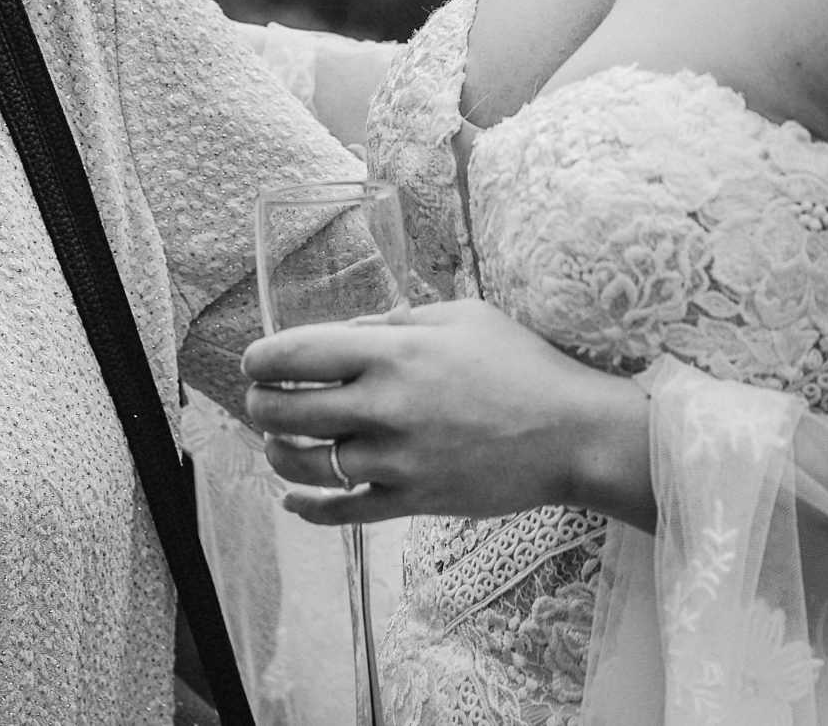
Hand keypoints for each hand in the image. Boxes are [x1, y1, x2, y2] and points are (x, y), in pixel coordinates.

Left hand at [239, 298, 653, 527]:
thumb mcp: (460, 315)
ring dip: (278, 452)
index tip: (254, 361)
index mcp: (393, 352)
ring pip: (306, 464)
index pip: (295, 354)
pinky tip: (292, 499)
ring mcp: (396, 461)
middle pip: (287, 411)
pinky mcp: (412, 501)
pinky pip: (343, 512)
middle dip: (260, 405)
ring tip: (276, 442)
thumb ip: (397, 318)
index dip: (261, 358)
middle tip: (259, 400)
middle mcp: (385, 407)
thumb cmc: (523, 364)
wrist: (573, 434)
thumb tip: (349, 331)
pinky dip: (309, 508)